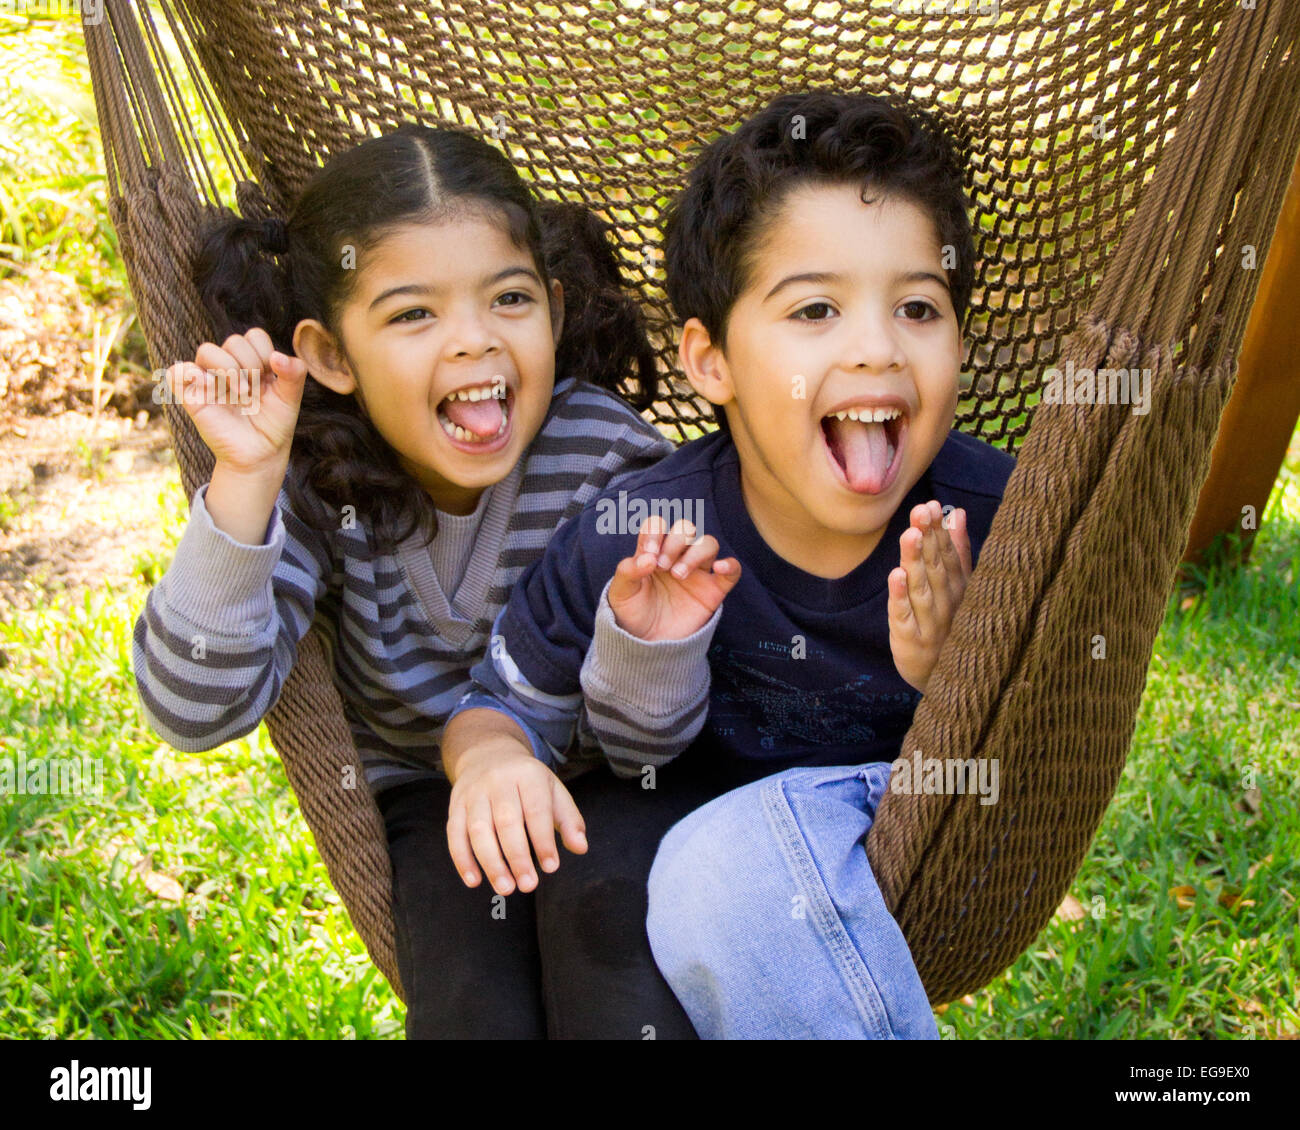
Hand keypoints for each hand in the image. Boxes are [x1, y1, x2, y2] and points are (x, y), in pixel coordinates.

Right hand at [167, 328, 308, 475]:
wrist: (259, 454)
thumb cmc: (274, 424)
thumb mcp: (290, 399)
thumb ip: (294, 374)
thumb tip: (278, 356)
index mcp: (252, 362)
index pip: (254, 336)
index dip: (265, 353)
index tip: (271, 378)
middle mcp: (229, 366)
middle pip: (234, 340)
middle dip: (250, 364)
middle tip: (256, 391)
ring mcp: (209, 380)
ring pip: (207, 350)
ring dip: (228, 368)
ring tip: (241, 394)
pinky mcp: (192, 396)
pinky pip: (177, 373)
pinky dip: (189, 373)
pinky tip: (209, 386)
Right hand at [446, 736, 587, 895]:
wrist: (488, 754)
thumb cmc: (527, 782)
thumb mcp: (553, 792)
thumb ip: (569, 820)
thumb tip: (581, 848)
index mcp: (528, 775)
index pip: (536, 810)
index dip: (543, 840)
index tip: (552, 867)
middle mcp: (498, 781)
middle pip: (506, 821)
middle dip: (517, 857)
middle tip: (528, 886)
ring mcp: (473, 793)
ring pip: (478, 830)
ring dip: (491, 863)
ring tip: (505, 888)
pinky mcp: (455, 805)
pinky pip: (455, 834)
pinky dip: (462, 860)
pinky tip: (474, 881)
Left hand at [607, 516, 741, 640]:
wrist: (647, 645)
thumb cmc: (633, 613)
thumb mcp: (621, 593)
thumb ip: (628, 571)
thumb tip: (648, 558)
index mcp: (652, 552)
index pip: (658, 525)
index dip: (655, 532)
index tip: (649, 555)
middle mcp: (676, 556)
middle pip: (686, 528)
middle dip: (674, 542)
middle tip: (662, 567)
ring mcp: (697, 572)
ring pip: (708, 543)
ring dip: (695, 553)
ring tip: (679, 575)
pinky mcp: (714, 590)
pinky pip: (732, 571)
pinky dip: (730, 565)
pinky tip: (719, 568)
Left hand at [888, 501, 972, 694]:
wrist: (950, 681)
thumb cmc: (954, 626)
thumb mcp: (961, 587)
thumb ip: (959, 551)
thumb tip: (957, 513)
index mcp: (959, 589)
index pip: (948, 555)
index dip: (939, 531)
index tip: (931, 505)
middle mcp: (947, 603)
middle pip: (935, 567)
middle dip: (928, 538)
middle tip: (920, 511)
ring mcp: (929, 622)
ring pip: (920, 587)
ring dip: (915, 561)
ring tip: (910, 535)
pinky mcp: (910, 640)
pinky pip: (904, 616)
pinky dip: (900, 597)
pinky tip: (895, 575)